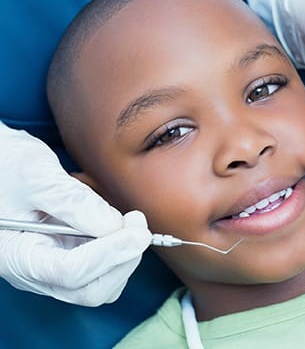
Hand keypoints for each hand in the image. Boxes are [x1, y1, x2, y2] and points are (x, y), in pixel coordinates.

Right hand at [0, 122, 151, 305]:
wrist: (1, 166)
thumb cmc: (7, 166)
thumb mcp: (35, 175)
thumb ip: (72, 201)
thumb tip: (114, 225)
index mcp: (18, 255)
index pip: (70, 271)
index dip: (110, 253)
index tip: (137, 229)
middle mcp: (36, 270)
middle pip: (90, 290)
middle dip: (122, 260)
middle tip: (138, 226)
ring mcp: (54, 266)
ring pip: (100, 284)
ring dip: (124, 257)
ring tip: (130, 223)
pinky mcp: (68, 256)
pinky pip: (102, 269)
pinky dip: (120, 251)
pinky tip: (120, 226)